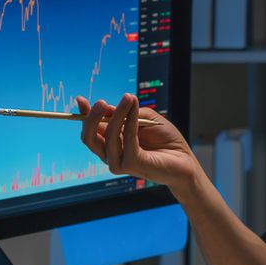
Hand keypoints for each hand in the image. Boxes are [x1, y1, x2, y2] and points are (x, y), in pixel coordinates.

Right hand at [77, 93, 200, 190]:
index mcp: (111, 142)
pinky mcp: (133, 165)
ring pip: (107, 138)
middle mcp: (111, 154)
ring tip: (129, 98)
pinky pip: (127, 141)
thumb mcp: (145, 117)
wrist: (185, 159)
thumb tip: (106, 107)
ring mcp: (120, 162)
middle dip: (91, 118)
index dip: (84, 115)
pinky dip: (130, 123)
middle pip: (89, 138)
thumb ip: (127, 113)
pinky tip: (136, 111)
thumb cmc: (165, 139)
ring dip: (116, 116)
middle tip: (101, 102)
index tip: (80, 100)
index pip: (91, 130)